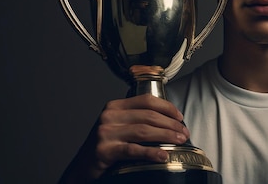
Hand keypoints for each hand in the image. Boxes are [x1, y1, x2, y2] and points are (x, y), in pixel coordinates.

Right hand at [59, 94, 189, 182]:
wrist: (83, 167)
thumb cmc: (106, 146)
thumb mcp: (118, 126)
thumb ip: (137, 119)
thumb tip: (169, 121)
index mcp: (115, 106)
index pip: (147, 100)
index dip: (167, 107)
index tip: (180, 117)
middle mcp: (109, 116)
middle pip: (148, 116)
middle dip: (171, 124)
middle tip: (184, 133)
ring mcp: (106, 133)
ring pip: (144, 131)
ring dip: (166, 136)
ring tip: (179, 141)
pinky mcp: (105, 150)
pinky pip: (134, 150)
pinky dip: (151, 153)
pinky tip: (163, 156)